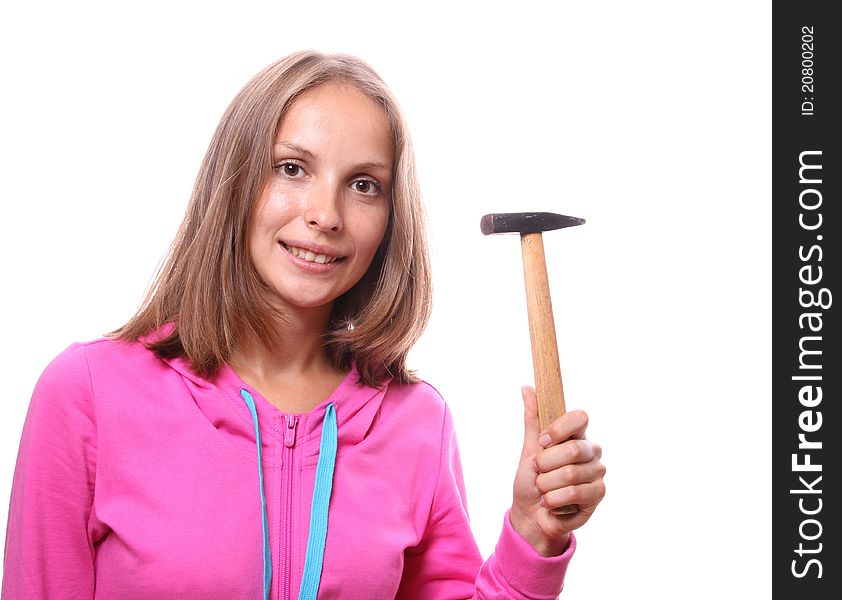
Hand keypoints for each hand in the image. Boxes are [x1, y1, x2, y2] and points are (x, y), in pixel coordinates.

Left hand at [509, 385, 605, 556]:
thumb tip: (527, 387)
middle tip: (538, 472)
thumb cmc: (531, 480)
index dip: (559, 429)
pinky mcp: (598, 494)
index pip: (580, 418)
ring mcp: (597, 473)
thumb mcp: (529, 448)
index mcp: (576, 435)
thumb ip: (533, 419)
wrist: (531, 514)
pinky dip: (553, 500)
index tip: (542, 441)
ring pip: (569, 473)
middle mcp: (591, 451)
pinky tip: (550, 503)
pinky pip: (573, 493)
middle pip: (572, 449)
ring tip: (544, 490)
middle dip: (545, 464)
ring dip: (546, 485)